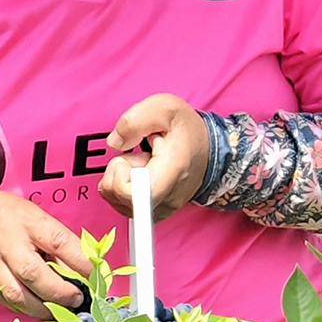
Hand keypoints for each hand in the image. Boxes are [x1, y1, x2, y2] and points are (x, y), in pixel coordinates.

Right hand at [0, 189, 89, 316]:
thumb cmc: (5, 216)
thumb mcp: (35, 217)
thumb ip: (56, 241)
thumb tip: (82, 268)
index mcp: (26, 222)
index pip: (58, 242)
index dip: (81, 261)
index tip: (96, 275)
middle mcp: (8, 245)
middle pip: (33, 274)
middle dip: (59, 293)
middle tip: (77, 299)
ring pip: (16, 295)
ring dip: (42, 308)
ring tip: (60, 312)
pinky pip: (5, 301)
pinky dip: (24, 308)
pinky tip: (38, 309)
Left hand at [101, 94, 209, 218]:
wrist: (207, 150)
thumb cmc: (186, 130)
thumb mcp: (164, 107)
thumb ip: (134, 121)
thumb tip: (114, 143)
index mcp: (171, 171)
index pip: (132, 194)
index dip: (119, 176)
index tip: (130, 159)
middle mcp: (167, 198)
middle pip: (118, 196)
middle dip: (119, 169)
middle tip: (140, 155)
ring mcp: (160, 209)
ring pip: (116, 200)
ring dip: (122, 177)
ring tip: (144, 163)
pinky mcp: (152, 214)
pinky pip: (121, 203)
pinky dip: (124, 186)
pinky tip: (142, 174)